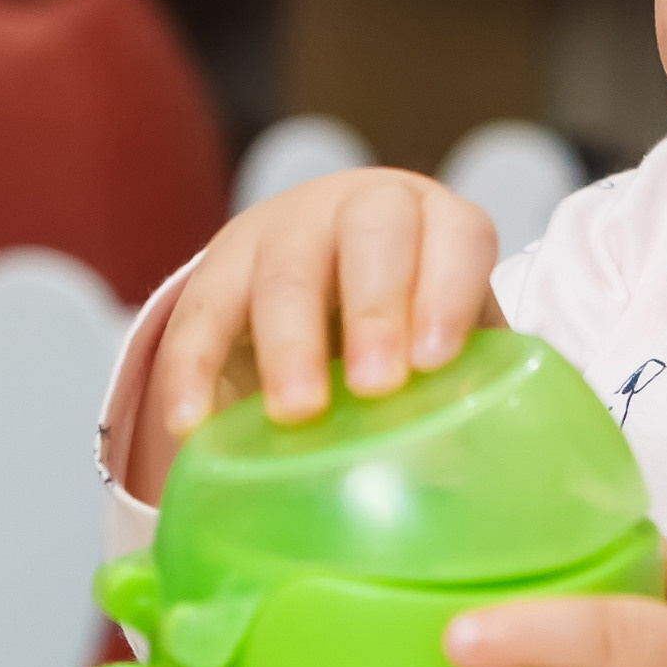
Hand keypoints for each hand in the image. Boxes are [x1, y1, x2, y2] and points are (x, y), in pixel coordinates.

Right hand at [132, 169, 500, 497]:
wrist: (319, 276)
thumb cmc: (406, 318)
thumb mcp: (440, 336)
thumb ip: (466, 383)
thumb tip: (474, 456)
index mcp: (434, 222)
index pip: (455, 236)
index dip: (449, 292)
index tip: (436, 360)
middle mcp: (359, 210)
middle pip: (370, 238)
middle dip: (375, 311)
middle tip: (376, 385)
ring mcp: (283, 231)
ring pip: (284, 274)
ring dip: (291, 345)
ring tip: (299, 414)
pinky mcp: (217, 268)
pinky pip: (198, 314)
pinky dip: (191, 370)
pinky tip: (193, 424)